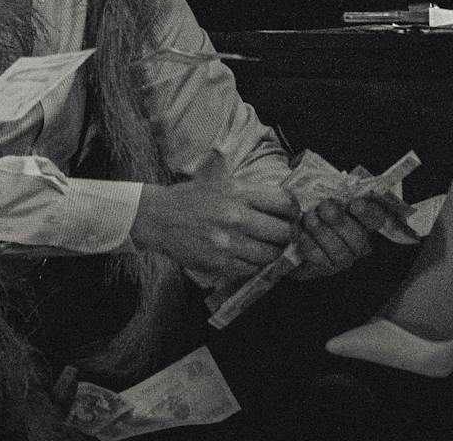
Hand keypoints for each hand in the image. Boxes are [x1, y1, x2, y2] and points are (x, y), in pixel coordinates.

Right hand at [128, 178, 295, 286]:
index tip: (293, 215)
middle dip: (288, 234)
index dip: (294, 210)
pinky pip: (251, 269)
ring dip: (273, 253)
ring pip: (270, 254)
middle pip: (283, 232)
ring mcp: (229, 243)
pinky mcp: (219, 264)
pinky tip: (250, 258)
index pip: (284, 203)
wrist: (158, 218)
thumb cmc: (191, 198)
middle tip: (286, 235)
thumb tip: (282, 202)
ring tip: (269, 248)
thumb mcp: (222, 183)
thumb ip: (251, 192)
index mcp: (240, 193)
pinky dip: (255, 265)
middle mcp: (237, 217)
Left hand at [289, 200, 374, 279]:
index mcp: (366, 221)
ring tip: (309, 217)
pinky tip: (301, 232)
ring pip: (339, 251)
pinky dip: (309, 244)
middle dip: (339, 221)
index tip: (354, 204)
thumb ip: (334, 192)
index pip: (377, 218)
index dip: (368, 213)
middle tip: (324, 208)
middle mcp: (360, 243)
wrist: (298, 228)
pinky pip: (319, 260)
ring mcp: (344, 258)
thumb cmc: (317, 205)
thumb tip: (334, 188)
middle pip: (358, 238)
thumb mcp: (327, 194)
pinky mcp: (326, 268)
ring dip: (322, 232)